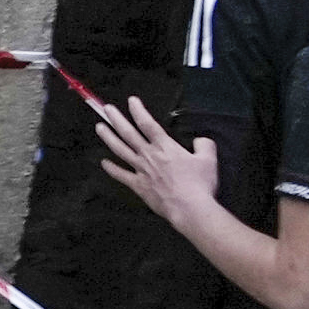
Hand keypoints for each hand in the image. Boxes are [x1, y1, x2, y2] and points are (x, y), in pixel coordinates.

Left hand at [90, 96, 218, 232]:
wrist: (189, 208)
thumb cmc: (200, 184)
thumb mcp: (209, 159)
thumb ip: (204, 145)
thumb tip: (200, 140)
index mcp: (165, 146)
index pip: (148, 123)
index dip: (138, 110)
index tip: (131, 100)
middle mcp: (149, 155)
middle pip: (128, 133)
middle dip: (116, 119)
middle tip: (106, 109)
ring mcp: (141, 170)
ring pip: (120, 150)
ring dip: (108, 137)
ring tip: (99, 127)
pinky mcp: (138, 186)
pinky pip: (121, 175)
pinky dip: (111, 169)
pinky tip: (103, 163)